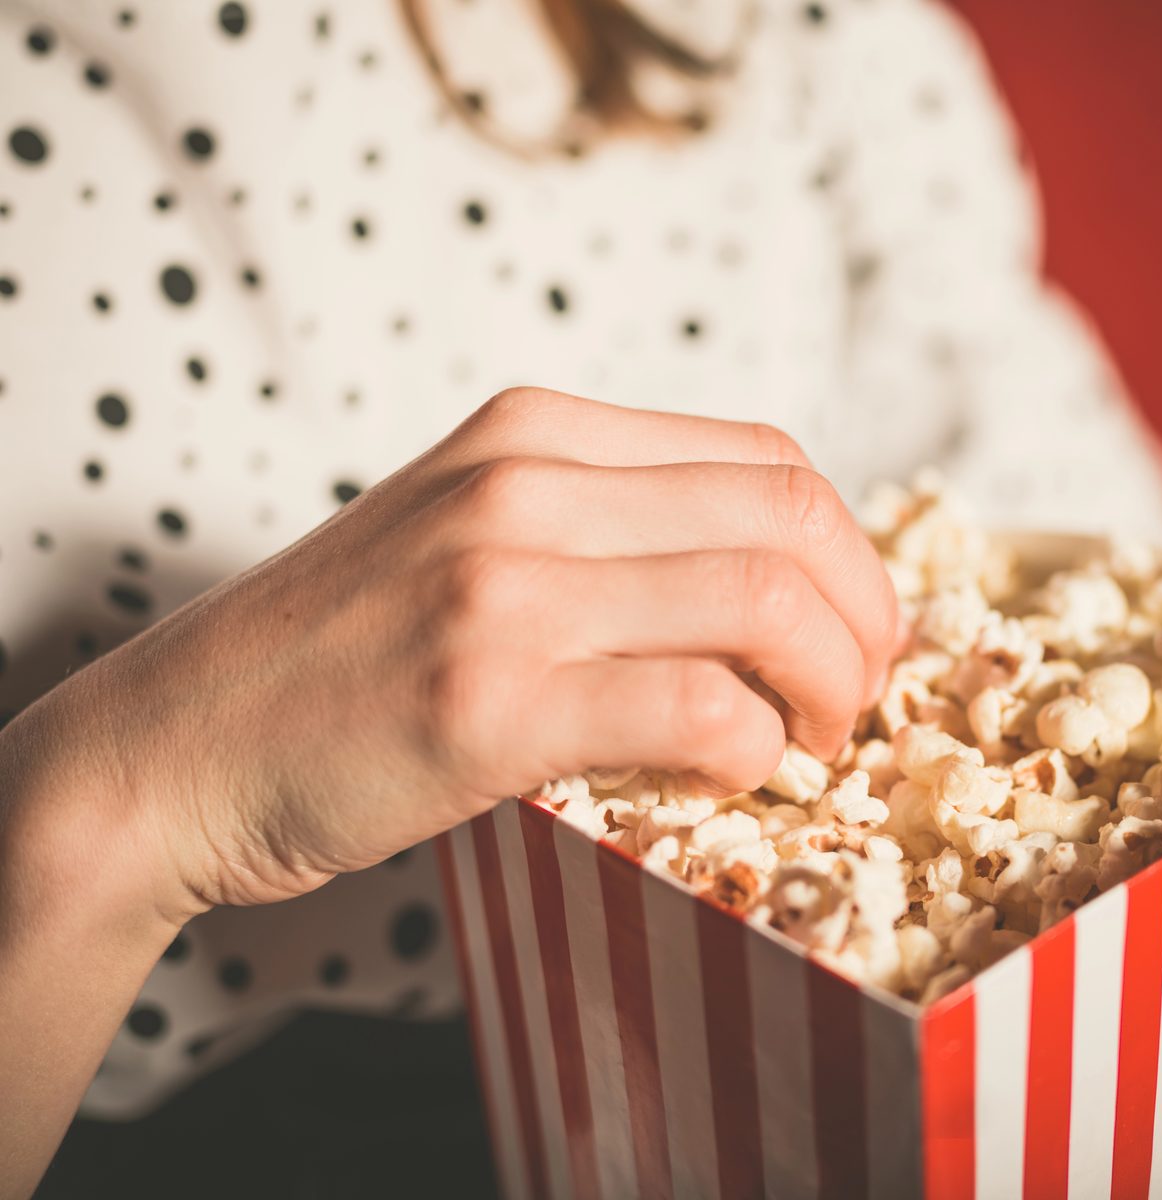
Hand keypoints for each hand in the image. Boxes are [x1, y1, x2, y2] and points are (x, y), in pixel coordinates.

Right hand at [23, 389, 898, 915]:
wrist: (178, 746)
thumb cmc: (340, 656)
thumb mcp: (469, 535)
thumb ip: (601, 530)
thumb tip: (773, 583)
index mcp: (535, 430)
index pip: (769, 458)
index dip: (848, 551)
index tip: (855, 627)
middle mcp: (526, 483)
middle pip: (791, 519)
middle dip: (866, 619)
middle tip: (858, 695)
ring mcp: (503, 584)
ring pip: (763, 602)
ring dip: (828, 686)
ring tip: (812, 742)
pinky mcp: (485, 698)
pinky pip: (695, 708)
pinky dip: (752, 748)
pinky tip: (735, 773)